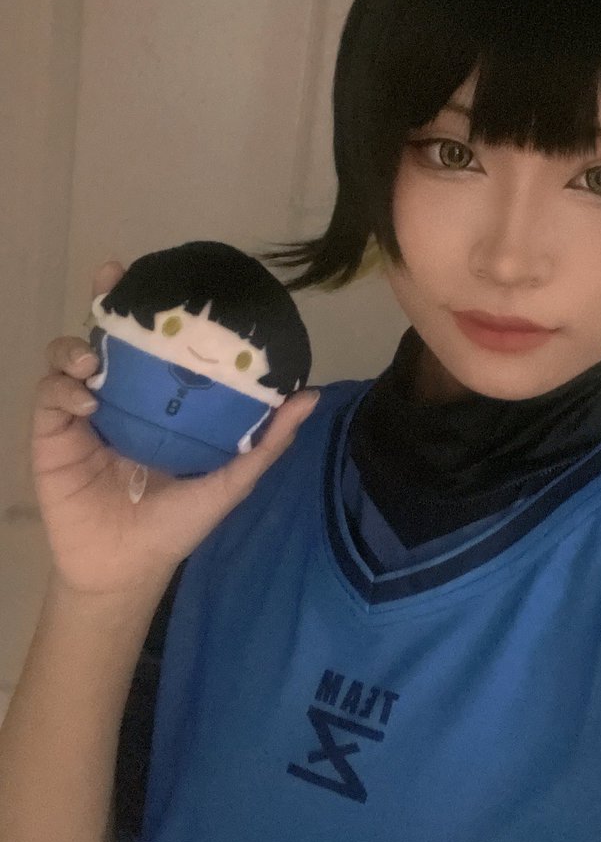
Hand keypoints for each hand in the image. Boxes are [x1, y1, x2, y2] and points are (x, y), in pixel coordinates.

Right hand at [31, 260, 319, 599]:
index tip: (157, 274)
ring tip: (95, 359)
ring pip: (67, 358)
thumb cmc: (178, 522)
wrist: (128, 567)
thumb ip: (267, 440)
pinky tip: (88, 402)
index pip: (152, 343)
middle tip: (111, 277)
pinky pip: (49, 398)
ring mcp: (80, 413)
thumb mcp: (230, 480)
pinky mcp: (51, 436)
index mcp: (157, 401)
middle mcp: (118, 397)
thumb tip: (310, 395)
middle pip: (105, 335)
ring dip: (77, 347)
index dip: (150, 307)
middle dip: (105, 301)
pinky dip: (63, 390)